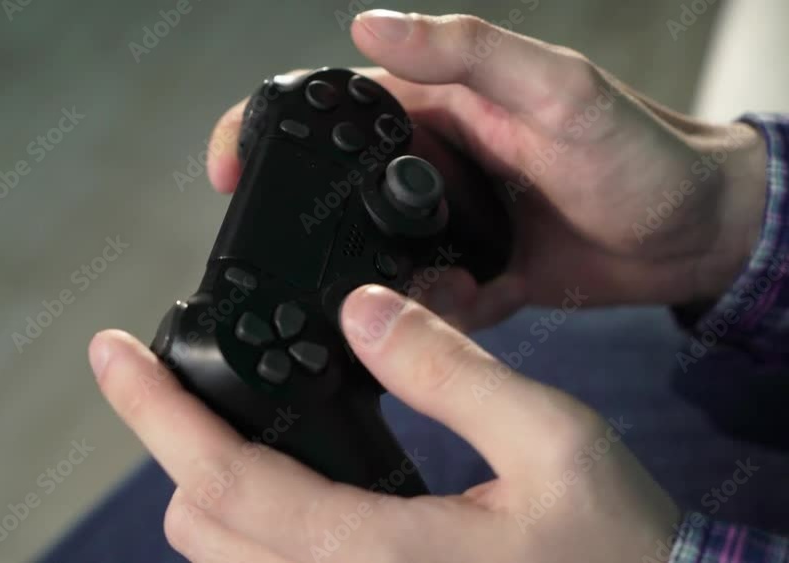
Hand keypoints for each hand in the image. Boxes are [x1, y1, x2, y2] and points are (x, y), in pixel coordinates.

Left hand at [89, 285, 678, 562]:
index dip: (155, 410)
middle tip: (186, 377)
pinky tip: (291, 481)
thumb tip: (363, 310)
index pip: (225, 480)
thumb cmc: (617, 546)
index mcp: (381, 553)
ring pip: (227, 561)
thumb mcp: (554, 440)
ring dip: (212, 489)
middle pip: (201, 528)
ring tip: (235, 421)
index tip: (111, 351)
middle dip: (179, 446)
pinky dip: (255, 524)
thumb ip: (454, 372)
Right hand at [205, 11, 769, 327]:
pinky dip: (431, 320)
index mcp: (436, 107)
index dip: (270, 129)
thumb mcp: (556, 88)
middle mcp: (430, 168)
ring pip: (374, 259)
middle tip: (287, 259)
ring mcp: (447, 229)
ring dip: (372, 285)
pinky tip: (459, 312)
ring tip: (402, 298)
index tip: (229, 166)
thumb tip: (370, 21)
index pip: (334, 108)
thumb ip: (468, 53)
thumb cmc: (638, 151)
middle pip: (337, 194)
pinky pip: (427, 306)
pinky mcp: (472, 281)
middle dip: (304, 226)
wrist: (695, 235)